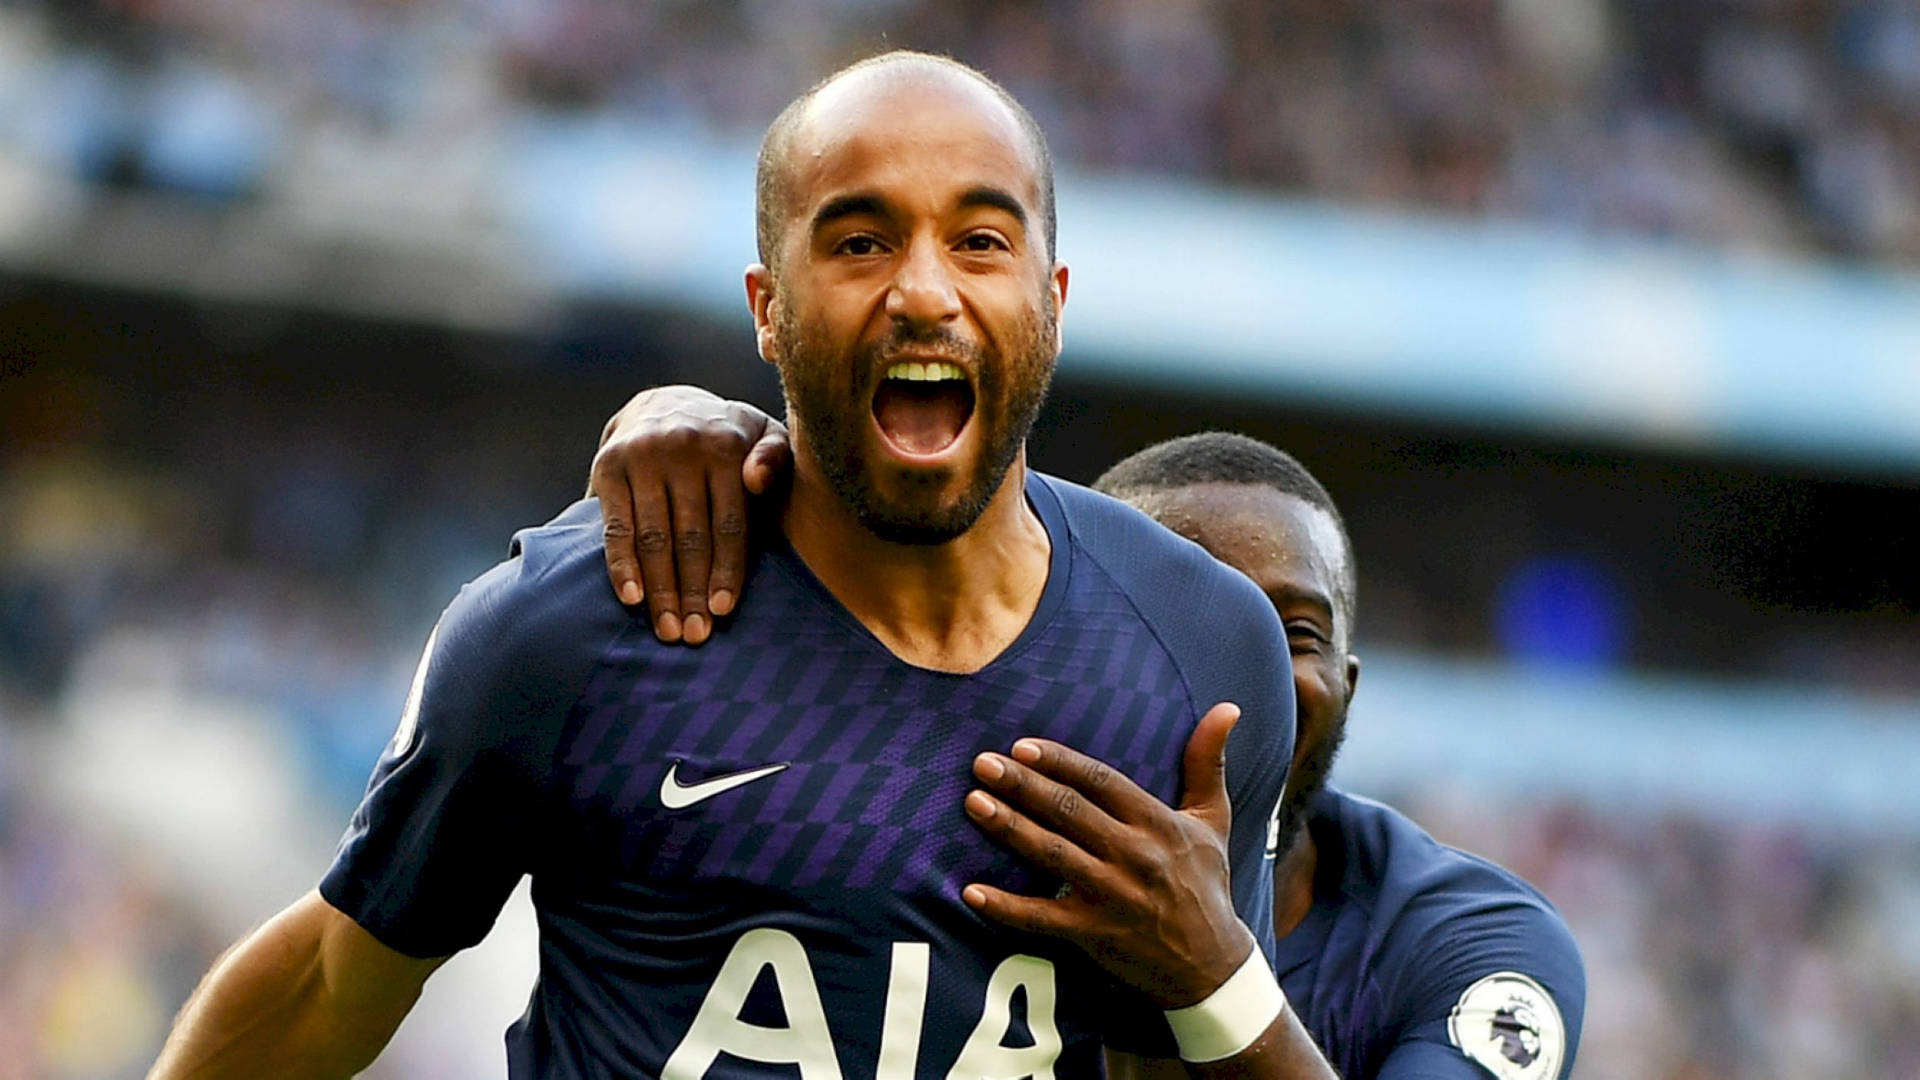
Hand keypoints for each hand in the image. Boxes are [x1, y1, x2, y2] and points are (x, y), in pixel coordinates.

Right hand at [588, 386, 790, 643]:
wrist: (666, 403)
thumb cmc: (727, 437)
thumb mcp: (763, 435)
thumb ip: (774, 456)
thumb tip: (758, 480)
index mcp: (725, 445)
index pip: (729, 522)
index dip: (727, 570)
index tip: (723, 611)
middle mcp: (682, 448)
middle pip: (690, 535)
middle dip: (692, 590)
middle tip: (695, 635)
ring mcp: (641, 456)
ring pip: (653, 536)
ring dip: (660, 589)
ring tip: (667, 629)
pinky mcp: (608, 466)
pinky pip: (615, 526)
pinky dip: (622, 565)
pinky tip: (632, 598)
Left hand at [962, 703, 1254, 1008]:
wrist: (1213, 965)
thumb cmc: (1206, 883)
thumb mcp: (1213, 819)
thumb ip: (1208, 762)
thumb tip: (1228, 707)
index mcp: (1158, 822)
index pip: (1101, 782)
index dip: (1060, 762)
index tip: (1022, 746)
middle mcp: (1136, 855)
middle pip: (1069, 811)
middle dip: (1023, 785)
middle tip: (982, 764)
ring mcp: (1114, 896)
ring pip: (1053, 855)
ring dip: (1010, 828)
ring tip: (974, 804)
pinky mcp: (1096, 933)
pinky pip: (1043, 918)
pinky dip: (1006, 907)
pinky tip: (971, 891)